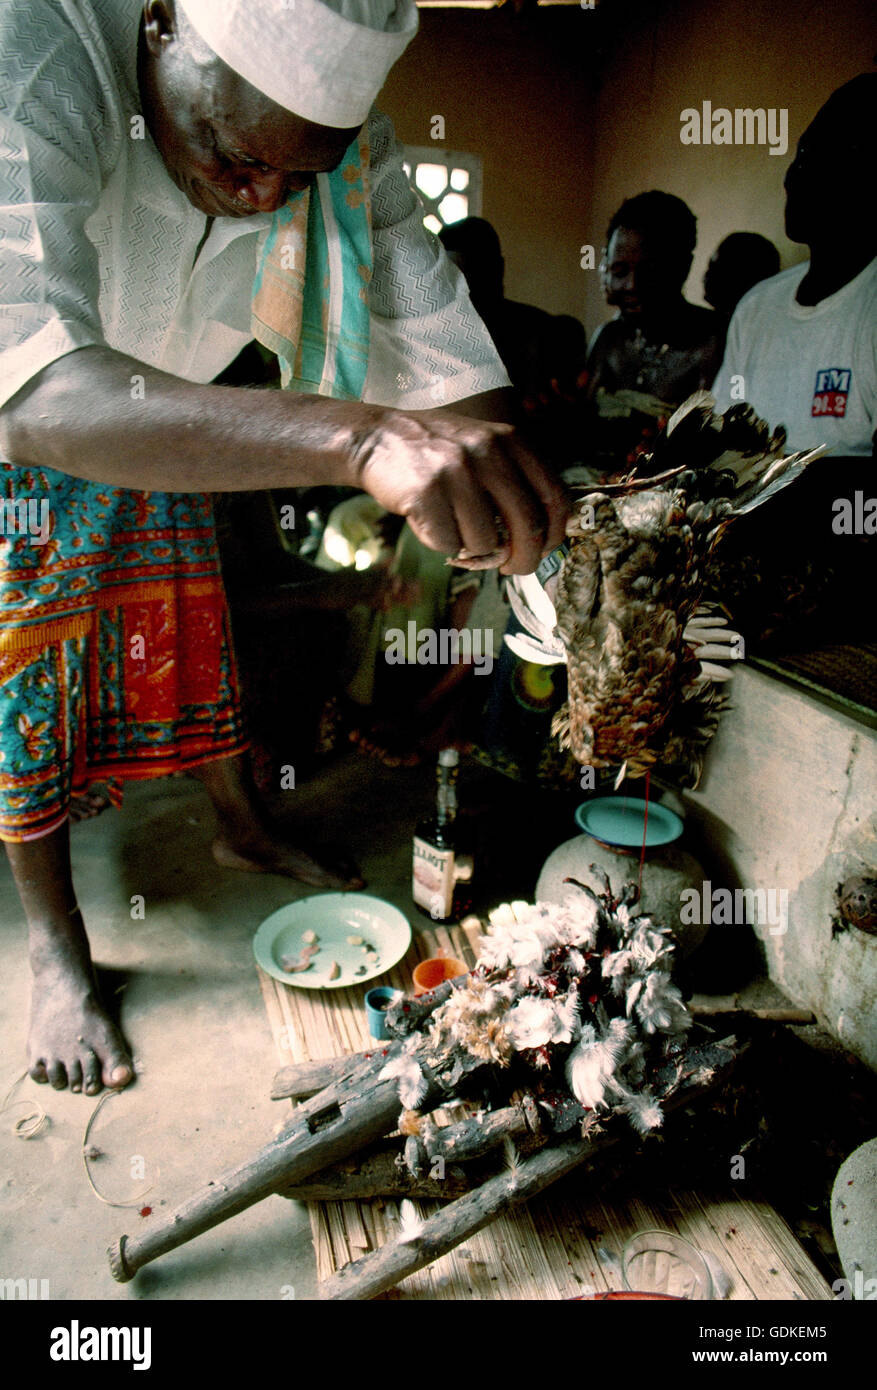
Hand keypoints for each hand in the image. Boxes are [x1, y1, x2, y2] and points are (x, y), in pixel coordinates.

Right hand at [352, 410, 569, 574]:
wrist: (377, 437)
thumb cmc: (437, 452)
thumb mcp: (484, 447)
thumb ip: (513, 480)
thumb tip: (539, 536)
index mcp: (510, 441)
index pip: (553, 496)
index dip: (554, 533)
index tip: (544, 548)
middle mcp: (488, 453)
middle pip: (528, 525)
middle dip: (524, 559)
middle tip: (513, 568)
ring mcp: (456, 472)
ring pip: (486, 541)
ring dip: (472, 549)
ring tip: (455, 526)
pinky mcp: (426, 493)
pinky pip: (449, 544)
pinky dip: (441, 543)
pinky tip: (430, 521)